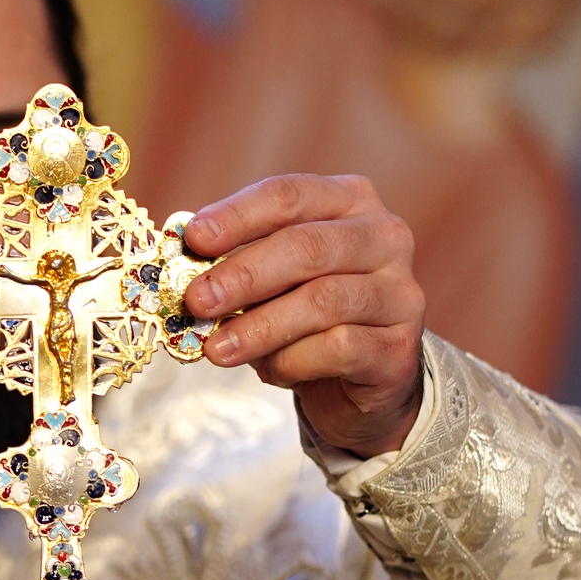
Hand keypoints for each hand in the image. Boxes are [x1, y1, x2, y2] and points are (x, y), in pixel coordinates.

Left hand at [183, 174, 425, 459]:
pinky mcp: (398, 349)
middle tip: (197, 301)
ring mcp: (399, 292)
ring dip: (260, 327)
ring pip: (323, 301)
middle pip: (307, 246)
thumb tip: (181, 267)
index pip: (289, 196)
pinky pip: (339, 348)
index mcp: (347, 201)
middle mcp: (383, 237)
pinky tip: (271, 370)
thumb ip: (236, 265)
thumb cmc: (304, 318)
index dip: (238, 215)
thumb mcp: (270, 282)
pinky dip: (293, 361)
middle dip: (244, 275)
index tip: (194, 239)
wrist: (358, 383)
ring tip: (217, 349)